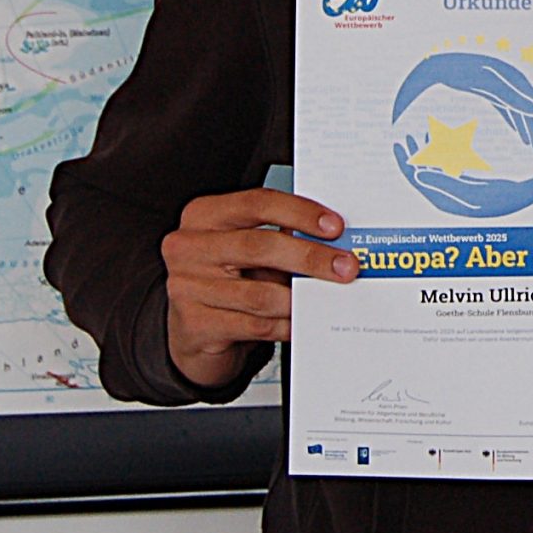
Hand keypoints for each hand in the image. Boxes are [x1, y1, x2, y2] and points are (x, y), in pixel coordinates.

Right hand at [161, 187, 353, 388]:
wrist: (194, 329)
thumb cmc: (227, 279)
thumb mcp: (246, 249)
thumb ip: (278, 237)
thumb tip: (332, 241)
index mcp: (204, 215)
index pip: (258, 203)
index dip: (300, 212)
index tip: (335, 226)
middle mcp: (187, 247)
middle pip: (260, 245)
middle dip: (311, 256)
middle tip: (346, 267)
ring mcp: (186, 287)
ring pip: (259, 294)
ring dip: (299, 298)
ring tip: (325, 298)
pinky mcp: (194, 325)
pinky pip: (254, 325)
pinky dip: (285, 325)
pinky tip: (301, 322)